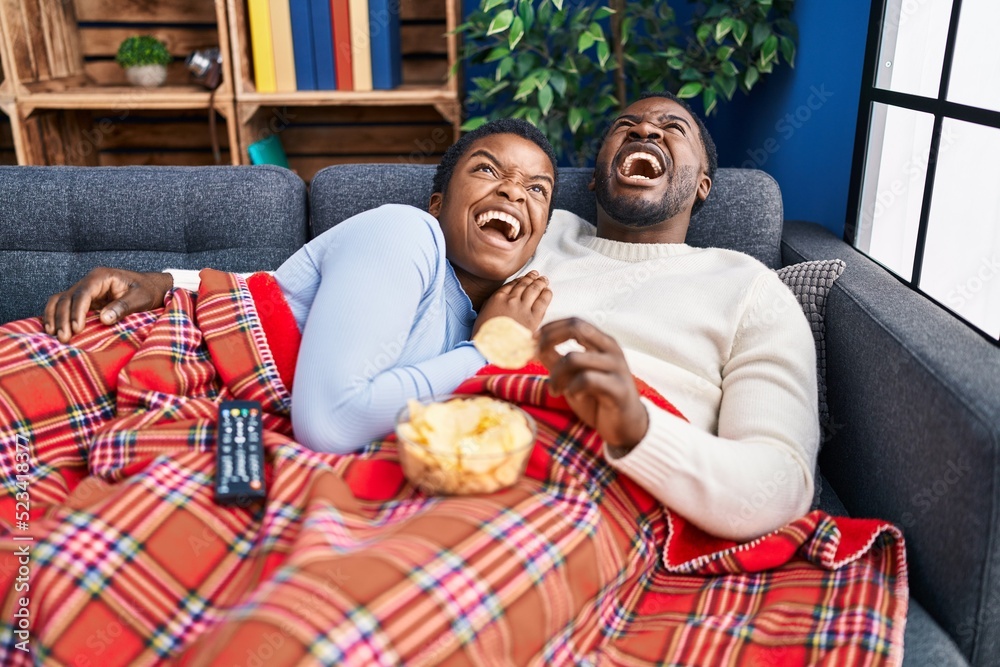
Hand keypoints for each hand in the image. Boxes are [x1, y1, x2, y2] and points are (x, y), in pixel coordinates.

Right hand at [43, 268, 173, 342]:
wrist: (152, 287)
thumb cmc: (148, 291)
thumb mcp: (141, 298)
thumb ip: (123, 306)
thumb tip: (104, 319)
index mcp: (101, 276)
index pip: (83, 293)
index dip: (77, 311)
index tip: (77, 328)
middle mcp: (89, 281)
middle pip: (67, 297)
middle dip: (63, 318)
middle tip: (64, 337)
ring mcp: (85, 290)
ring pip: (60, 301)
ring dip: (55, 318)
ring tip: (55, 336)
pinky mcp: (84, 300)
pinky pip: (63, 305)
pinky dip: (55, 316)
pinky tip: (52, 329)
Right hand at [472, 270, 551, 335]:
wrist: (493, 348)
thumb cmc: (485, 335)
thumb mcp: (483, 315)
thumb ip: (491, 304)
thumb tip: (498, 298)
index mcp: (497, 298)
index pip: (511, 284)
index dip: (519, 280)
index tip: (524, 277)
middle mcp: (511, 300)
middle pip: (524, 284)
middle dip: (531, 278)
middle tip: (536, 275)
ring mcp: (523, 308)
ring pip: (534, 290)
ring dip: (540, 283)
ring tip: (544, 279)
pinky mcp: (533, 318)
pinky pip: (542, 301)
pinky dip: (546, 294)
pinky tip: (548, 291)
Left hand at [535, 317, 648, 448]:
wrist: (626, 426)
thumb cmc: (598, 398)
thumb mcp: (573, 376)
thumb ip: (557, 360)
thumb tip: (535, 346)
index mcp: (602, 343)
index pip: (575, 321)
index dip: (551, 327)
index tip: (533, 340)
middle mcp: (611, 350)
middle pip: (577, 328)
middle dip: (550, 339)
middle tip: (538, 355)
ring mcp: (617, 368)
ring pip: (574, 358)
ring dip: (556, 375)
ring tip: (555, 390)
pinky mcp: (618, 389)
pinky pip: (587, 380)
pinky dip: (572, 387)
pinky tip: (573, 395)